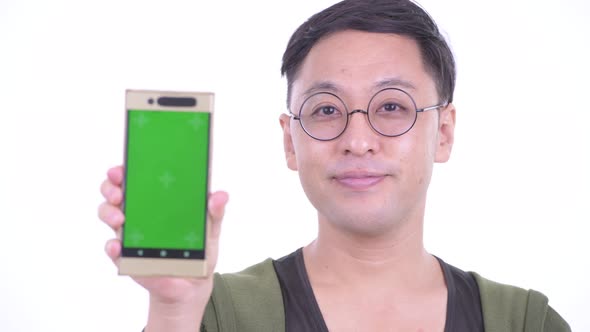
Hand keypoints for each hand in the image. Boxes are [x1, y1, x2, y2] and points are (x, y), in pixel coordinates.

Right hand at [98, 165, 228, 330]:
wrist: (192, 285)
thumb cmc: (198, 250)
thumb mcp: (210, 230)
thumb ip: (215, 212)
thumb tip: (221, 195)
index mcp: (157, 200)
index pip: (137, 176)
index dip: (126, 167)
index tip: (125, 164)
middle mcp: (138, 212)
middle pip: (114, 190)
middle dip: (111, 186)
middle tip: (120, 192)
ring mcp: (129, 233)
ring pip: (108, 214)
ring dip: (109, 213)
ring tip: (120, 219)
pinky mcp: (127, 256)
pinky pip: (113, 249)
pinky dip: (112, 246)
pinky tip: (118, 246)